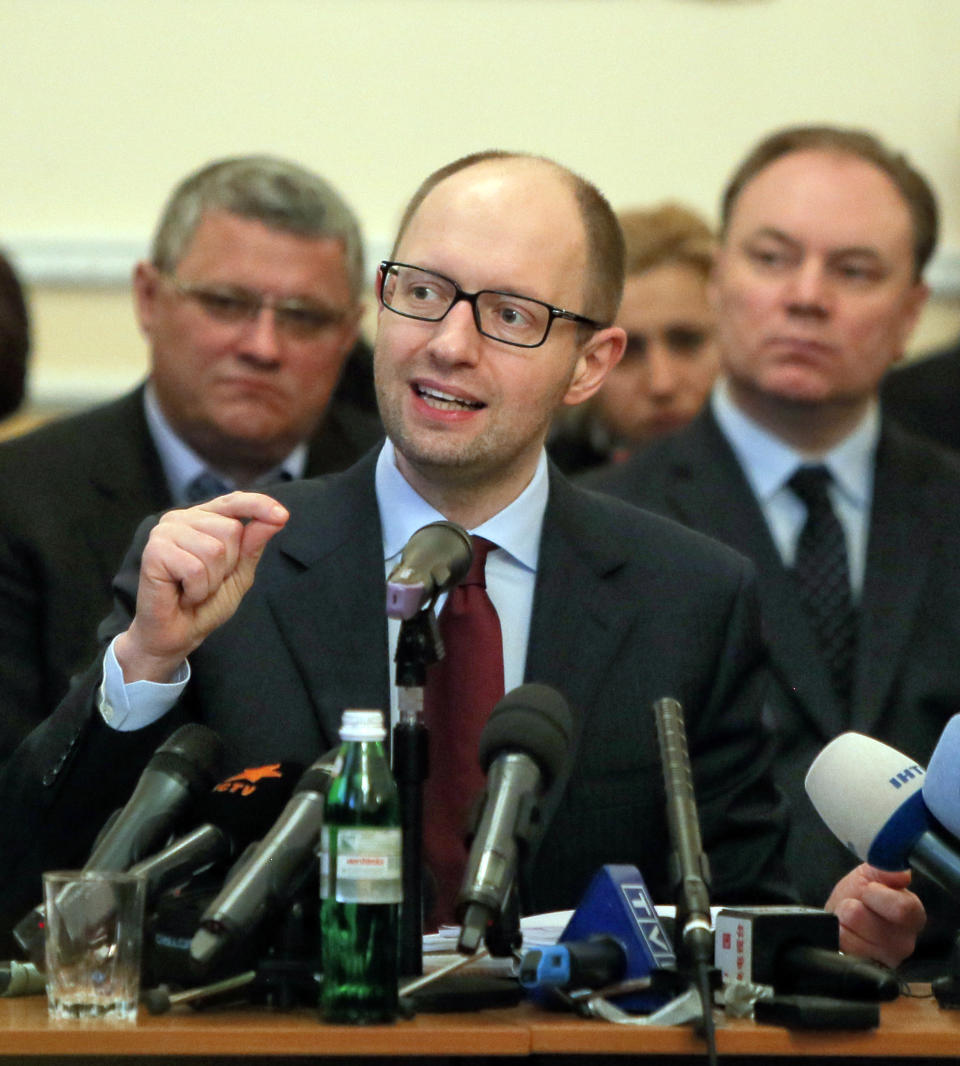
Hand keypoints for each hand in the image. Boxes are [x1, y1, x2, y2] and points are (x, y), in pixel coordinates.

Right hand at [114, 492, 288, 682]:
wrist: (177, 636)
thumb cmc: (206, 603)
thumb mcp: (239, 573)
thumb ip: (253, 544)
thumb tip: (277, 515)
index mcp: (202, 518)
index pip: (234, 501)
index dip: (259, 505)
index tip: (282, 516)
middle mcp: (181, 519)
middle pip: (230, 529)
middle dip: (228, 565)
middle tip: (207, 582)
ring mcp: (165, 533)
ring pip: (215, 549)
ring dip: (212, 580)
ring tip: (195, 589)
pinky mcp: (154, 552)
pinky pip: (195, 568)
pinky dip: (197, 590)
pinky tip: (184, 595)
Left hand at [825, 862, 925, 968]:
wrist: (840, 916)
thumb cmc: (859, 896)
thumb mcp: (869, 875)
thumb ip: (884, 869)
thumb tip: (901, 872)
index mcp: (913, 915)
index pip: (903, 908)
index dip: (876, 894)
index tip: (868, 889)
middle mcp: (905, 943)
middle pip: (868, 921)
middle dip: (852, 907)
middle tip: (854, 905)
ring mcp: (885, 960)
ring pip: (849, 934)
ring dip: (842, 920)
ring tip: (849, 920)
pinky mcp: (865, 970)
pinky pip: (841, 947)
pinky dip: (837, 935)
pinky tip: (845, 933)